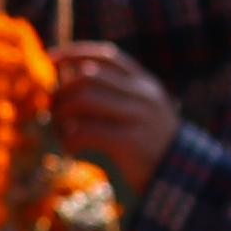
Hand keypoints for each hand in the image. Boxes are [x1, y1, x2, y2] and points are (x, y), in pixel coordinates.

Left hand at [50, 40, 177, 199]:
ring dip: (60, 116)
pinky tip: (70, 150)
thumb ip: (114, 96)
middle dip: (61, 92)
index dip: (75, 53)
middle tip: (53, 113)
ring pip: (82, 99)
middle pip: (87, 76)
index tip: (50, 59)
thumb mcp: (140, 113)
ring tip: (61, 134)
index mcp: (144, 84)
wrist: (180, 177)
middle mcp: (143, 94)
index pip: (107, 56)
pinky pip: (84, 130)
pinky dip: (68, 139)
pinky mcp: (129, 141)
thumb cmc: (148, 146)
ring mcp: (138, 116)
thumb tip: (67, 83)